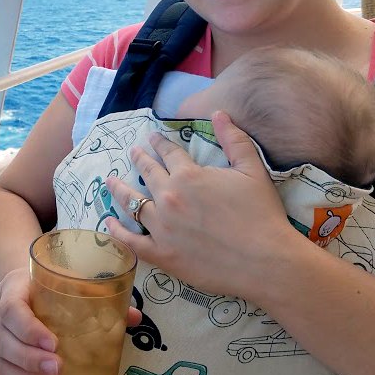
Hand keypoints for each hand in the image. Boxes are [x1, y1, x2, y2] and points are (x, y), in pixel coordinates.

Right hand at [0, 266, 140, 374]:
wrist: (20, 288)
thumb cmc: (47, 287)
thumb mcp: (66, 281)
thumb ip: (97, 295)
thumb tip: (134, 317)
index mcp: (12, 290)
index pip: (12, 310)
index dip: (30, 329)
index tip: (54, 343)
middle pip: (4, 343)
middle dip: (31, 361)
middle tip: (59, 370)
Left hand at [105, 111, 294, 299]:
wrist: (266, 261)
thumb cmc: (262, 214)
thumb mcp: (253, 170)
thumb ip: (234, 139)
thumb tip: (219, 113)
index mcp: (188, 176)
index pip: (168, 153)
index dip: (159, 143)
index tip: (151, 138)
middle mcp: (168, 198)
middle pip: (147, 173)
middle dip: (139, 159)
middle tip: (133, 152)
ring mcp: (161, 228)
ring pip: (132, 203)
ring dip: (119, 190)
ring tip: (110, 181)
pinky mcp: (162, 255)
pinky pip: (131, 241)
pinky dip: (117, 231)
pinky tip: (108, 222)